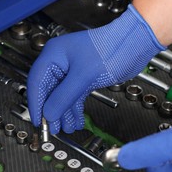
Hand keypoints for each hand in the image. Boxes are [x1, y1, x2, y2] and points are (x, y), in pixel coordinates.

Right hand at [27, 5, 164, 133]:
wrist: (135, 44)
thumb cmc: (111, 48)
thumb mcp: (84, 76)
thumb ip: (64, 96)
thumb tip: (49, 113)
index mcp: (54, 55)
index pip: (37, 82)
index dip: (36, 104)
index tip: (38, 121)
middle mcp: (60, 62)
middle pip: (49, 91)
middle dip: (52, 111)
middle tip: (52, 128)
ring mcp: (72, 70)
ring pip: (62, 96)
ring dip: (64, 113)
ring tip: (66, 128)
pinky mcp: (83, 77)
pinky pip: (74, 96)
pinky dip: (75, 109)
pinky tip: (76, 120)